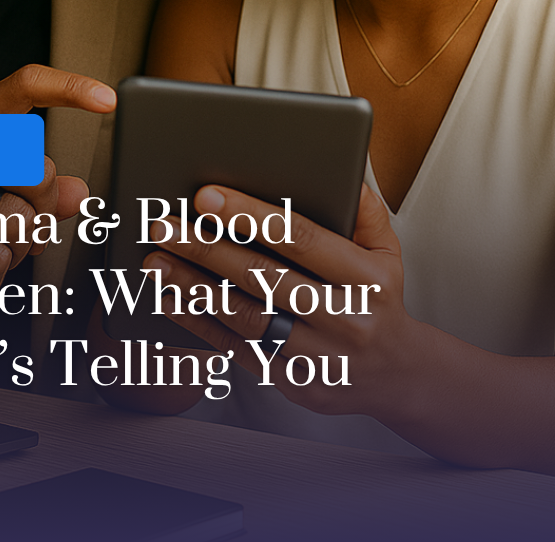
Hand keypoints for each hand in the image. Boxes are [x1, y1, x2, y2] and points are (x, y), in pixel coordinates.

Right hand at [0, 65, 115, 340]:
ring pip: (23, 222)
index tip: (107, 100)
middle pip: (38, 169)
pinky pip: (0, 263)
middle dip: (37, 207)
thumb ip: (33, 193)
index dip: (68, 87)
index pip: (19, 89)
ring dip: (13, 249)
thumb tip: (78, 193)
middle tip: (0, 221)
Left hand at [143, 184, 415, 414]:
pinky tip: (171, 300)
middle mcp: (343, 318)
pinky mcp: (294, 383)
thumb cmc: (379, 297)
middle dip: (206, 248)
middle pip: (262, 276)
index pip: (300, 239)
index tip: (206, 197)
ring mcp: (318, 356)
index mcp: (365, 278)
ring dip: (193, 287)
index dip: (249, 216)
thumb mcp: (386, 250)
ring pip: (244, 316)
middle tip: (164, 226)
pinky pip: (239, 349)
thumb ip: (364, 209)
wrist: (398, 374)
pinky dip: (200, 324)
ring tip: (156, 261)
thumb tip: (341, 171)